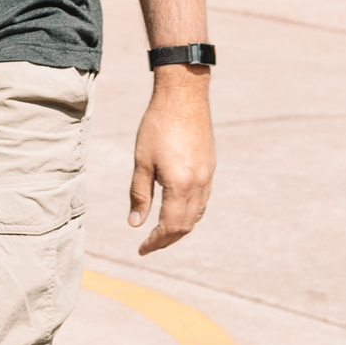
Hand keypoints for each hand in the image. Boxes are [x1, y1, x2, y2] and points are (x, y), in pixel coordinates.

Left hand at [128, 71, 215, 253]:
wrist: (183, 96)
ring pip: (197, 213)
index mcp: (181, 185)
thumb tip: (135, 223)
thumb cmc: (157, 125)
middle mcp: (199, 184)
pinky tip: (176, 207)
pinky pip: (202, 199)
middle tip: (149, 244)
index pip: (170, 226)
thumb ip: (139, 194)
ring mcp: (208, 175)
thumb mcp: (142, 161)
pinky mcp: (210, 166)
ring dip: (180, 226)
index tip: (142, 248)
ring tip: (161, 230)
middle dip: (167, 238)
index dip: (156, 241)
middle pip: (186, 225)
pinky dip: (190, 211)